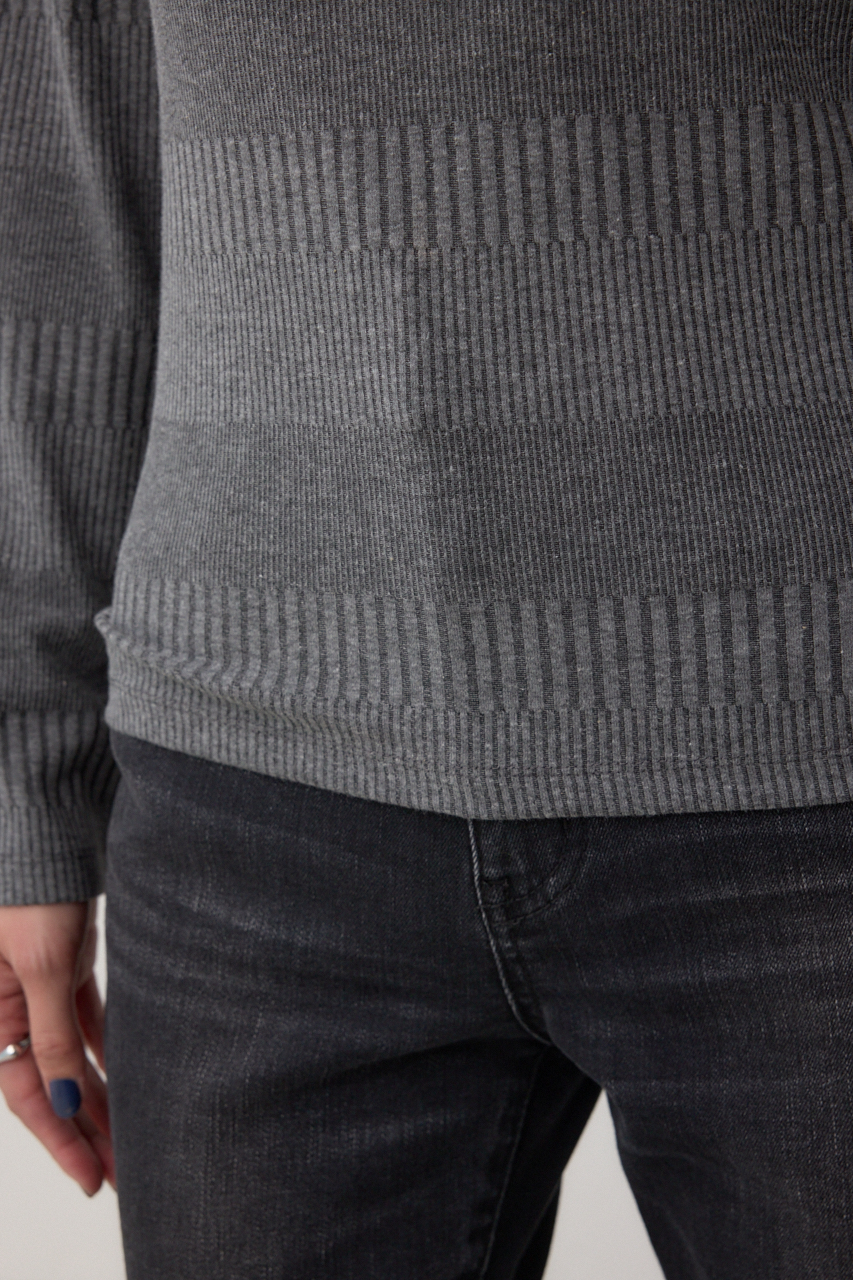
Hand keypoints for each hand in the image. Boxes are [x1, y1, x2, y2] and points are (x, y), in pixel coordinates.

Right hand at [0, 900, 114, 1195]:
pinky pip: (86, 1023)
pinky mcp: (65, 967)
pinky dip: (106, 1051)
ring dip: (101, 1093)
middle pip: (50, 1082)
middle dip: (85, 1127)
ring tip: (132, 1136)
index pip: (26, 1094)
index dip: (60, 1138)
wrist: (51, 831)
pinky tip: (131, 1078)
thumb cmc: (33, 891)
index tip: (91, 1177)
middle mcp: (10, 1009)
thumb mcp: (42, 967)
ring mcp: (40, 988)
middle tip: (122, 1169)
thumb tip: (67, 1100)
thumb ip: (53, 1036)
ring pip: (72, 1056)